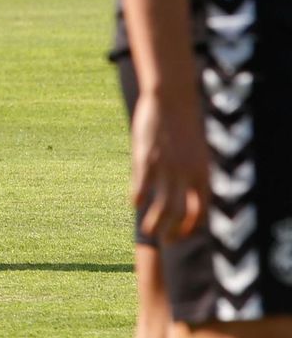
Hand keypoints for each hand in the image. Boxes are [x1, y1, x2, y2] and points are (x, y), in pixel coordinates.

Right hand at [130, 92, 209, 241]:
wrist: (171, 97)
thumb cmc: (183, 123)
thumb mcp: (196, 152)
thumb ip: (193, 173)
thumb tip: (187, 193)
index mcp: (203, 173)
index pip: (201, 211)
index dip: (192, 227)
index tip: (183, 233)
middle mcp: (187, 175)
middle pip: (181, 214)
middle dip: (173, 232)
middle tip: (165, 240)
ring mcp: (166, 168)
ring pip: (161, 207)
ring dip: (154, 223)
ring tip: (147, 231)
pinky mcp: (146, 160)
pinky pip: (142, 187)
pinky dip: (138, 198)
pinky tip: (134, 202)